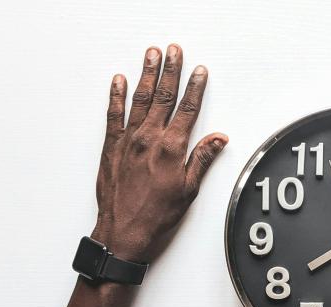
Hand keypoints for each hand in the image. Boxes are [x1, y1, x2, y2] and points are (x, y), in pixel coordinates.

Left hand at [92, 44, 227, 262]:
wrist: (124, 231)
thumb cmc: (158, 215)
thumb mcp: (189, 189)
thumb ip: (202, 158)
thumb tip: (219, 138)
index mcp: (172, 149)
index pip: (188, 110)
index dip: (195, 88)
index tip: (200, 71)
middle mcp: (149, 139)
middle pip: (163, 97)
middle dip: (170, 71)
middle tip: (174, 51)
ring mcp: (128, 140)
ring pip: (139, 99)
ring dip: (146, 74)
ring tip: (151, 55)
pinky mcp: (111, 146)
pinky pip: (114, 115)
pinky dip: (116, 95)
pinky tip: (119, 80)